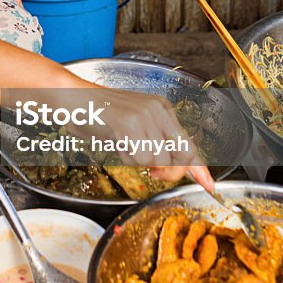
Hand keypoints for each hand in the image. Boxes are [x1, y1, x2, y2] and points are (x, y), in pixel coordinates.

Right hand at [96, 88, 214, 191]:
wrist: (73, 98)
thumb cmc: (99, 115)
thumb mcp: (134, 126)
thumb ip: (155, 142)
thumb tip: (172, 167)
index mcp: (162, 109)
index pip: (188, 144)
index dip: (199, 168)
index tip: (209, 184)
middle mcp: (158, 110)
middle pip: (179, 156)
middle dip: (169, 172)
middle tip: (153, 172)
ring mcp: (144, 116)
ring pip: (158, 160)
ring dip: (139, 162)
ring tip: (123, 145)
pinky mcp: (129, 124)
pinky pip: (140, 157)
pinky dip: (128, 158)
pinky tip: (117, 143)